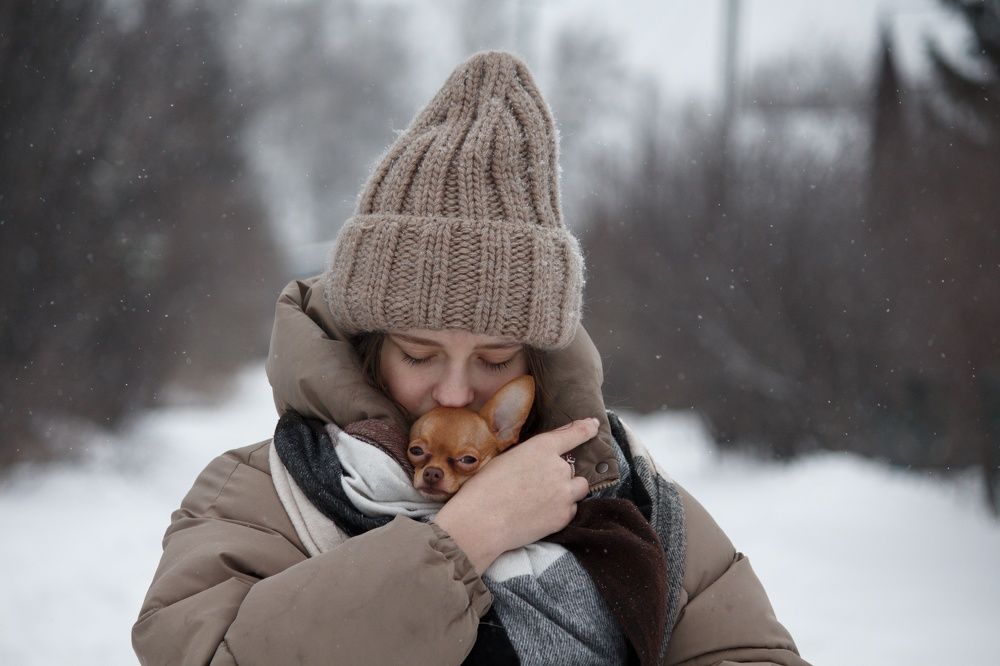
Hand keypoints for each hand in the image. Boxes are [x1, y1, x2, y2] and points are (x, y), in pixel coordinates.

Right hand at [432, 418, 595, 573]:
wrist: (482, 521)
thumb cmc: (485, 487)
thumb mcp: (507, 458)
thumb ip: (532, 455)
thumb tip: (543, 459)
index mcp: (542, 448)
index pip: (574, 433)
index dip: (586, 428)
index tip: (593, 426)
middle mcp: (558, 467)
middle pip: (573, 467)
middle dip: (561, 473)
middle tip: (539, 484)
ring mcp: (564, 493)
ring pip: (580, 487)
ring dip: (568, 490)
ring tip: (545, 499)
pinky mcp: (564, 516)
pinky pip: (572, 509)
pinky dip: (562, 509)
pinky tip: (541, 514)